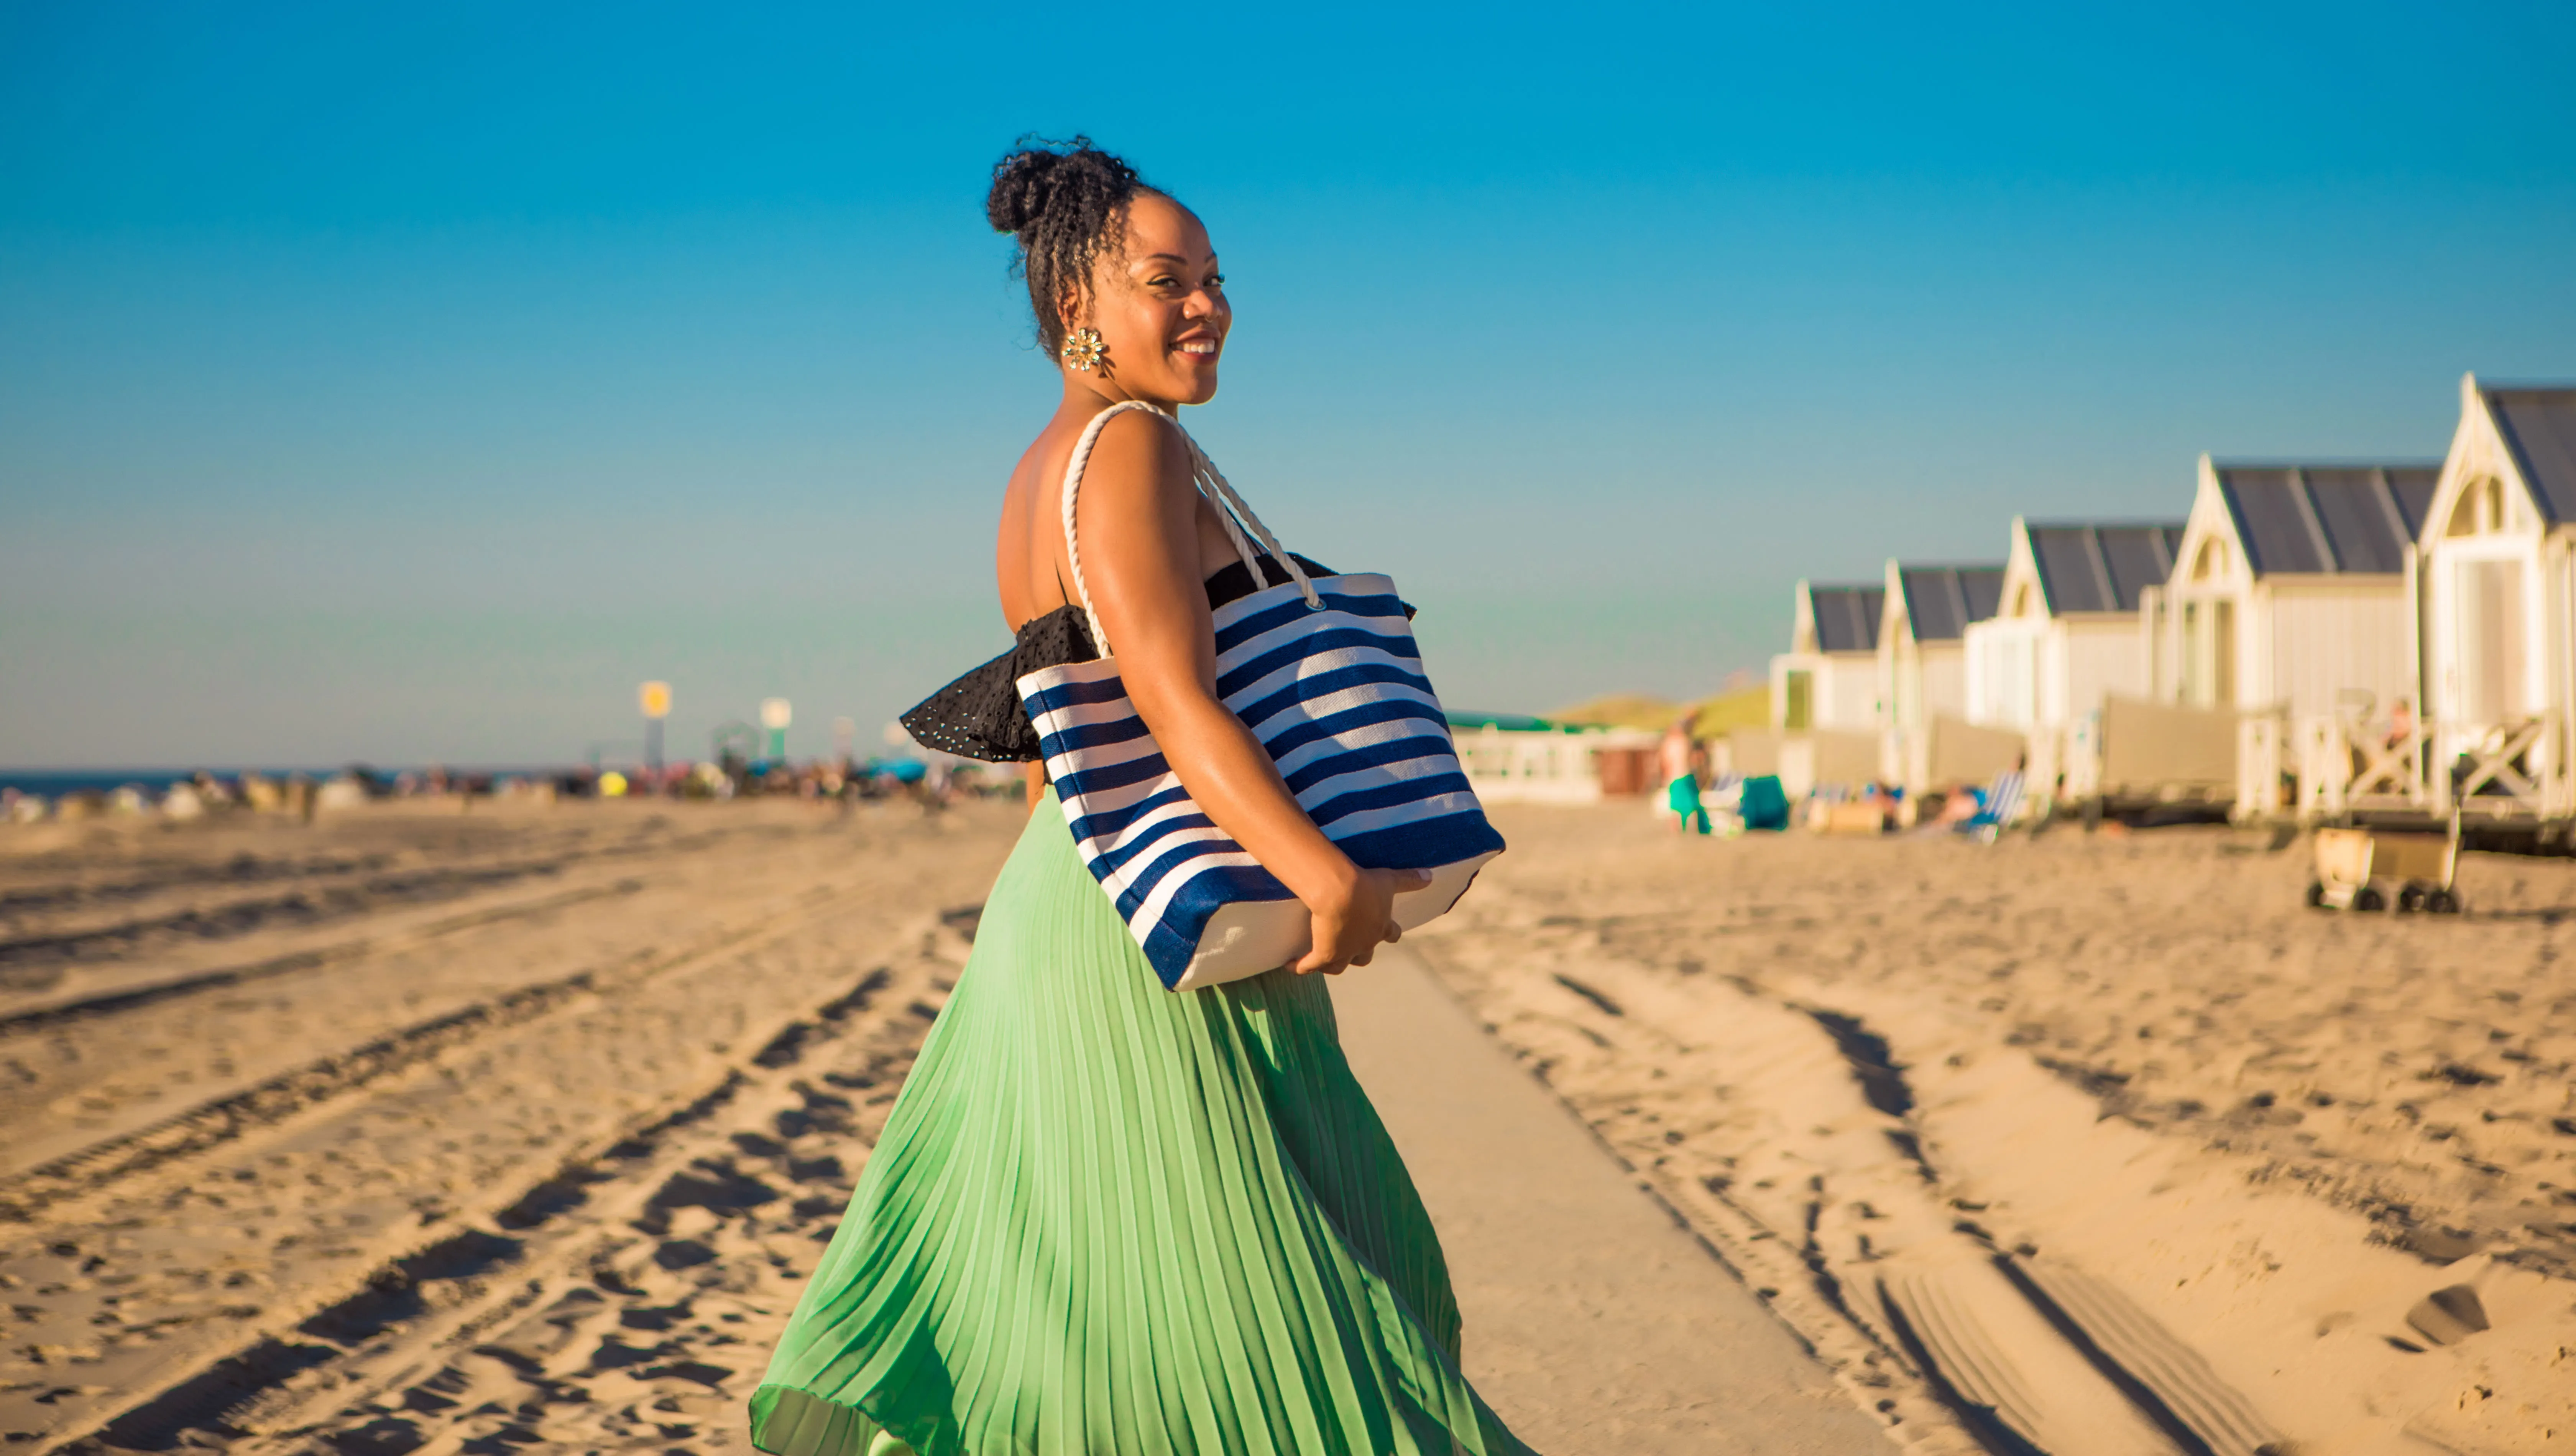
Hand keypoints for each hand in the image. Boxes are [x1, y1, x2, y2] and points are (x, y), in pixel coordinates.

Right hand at [1291, 866, 1434, 975]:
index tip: (1387, 932)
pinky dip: (1300, 966)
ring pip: (1338, 966)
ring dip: (1330, 963)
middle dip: (1358, 953)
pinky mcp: (1324, 955)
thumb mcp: (1390, 879)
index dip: (1388, 934)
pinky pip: (1310, 966)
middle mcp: (1365, 944)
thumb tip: (1430, 876)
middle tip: (1348, 947)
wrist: (1341, 892)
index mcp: (1382, 927)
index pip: (1391, 935)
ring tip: (1319, 959)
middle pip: (1364, 957)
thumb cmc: (1366, 884)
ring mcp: (1343, 952)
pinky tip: (1290, 965)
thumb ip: (1409, 879)